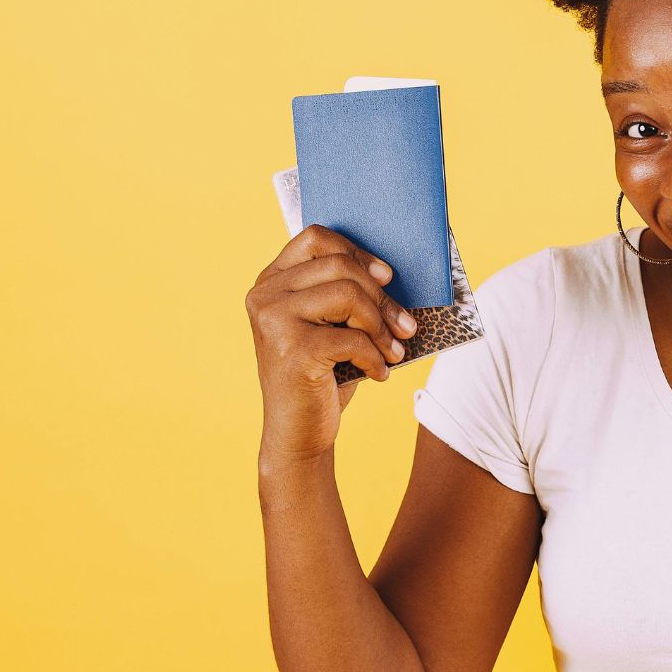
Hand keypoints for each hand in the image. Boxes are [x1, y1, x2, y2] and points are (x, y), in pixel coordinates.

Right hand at [245, 223, 419, 460]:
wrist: (297, 433)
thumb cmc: (322, 375)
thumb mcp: (331, 326)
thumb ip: (345, 293)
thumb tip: (394, 270)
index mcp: (271, 281)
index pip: (316, 237)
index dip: (358, 252)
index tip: (387, 277)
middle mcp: (265, 295)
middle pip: (340, 267)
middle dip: (382, 298)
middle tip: (406, 326)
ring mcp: (273, 320)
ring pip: (349, 295)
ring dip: (382, 326)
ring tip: (394, 351)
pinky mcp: (291, 349)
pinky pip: (353, 338)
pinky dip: (376, 357)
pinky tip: (379, 374)